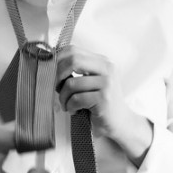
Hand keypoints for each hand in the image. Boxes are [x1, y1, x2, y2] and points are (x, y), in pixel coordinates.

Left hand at [55, 45, 151, 164]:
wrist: (121, 122)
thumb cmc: (101, 103)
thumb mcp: (92, 81)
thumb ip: (78, 71)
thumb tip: (51, 66)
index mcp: (102, 61)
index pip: (73, 50)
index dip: (58, 61)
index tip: (53, 74)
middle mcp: (107, 69)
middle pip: (72, 61)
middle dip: (58, 76)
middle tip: (57, 88)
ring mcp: (107, 84)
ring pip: (71, 83)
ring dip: (63, 97)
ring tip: (67, 104)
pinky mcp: (104, 99)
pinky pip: (76, 99)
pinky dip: (70, 106)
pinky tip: (74, 111)